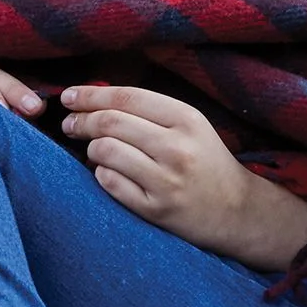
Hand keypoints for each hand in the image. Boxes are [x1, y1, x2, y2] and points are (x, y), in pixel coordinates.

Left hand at [59, 84, 306, 268]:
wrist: (239, 212)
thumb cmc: (207, 163)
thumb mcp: (190, 127)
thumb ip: (149, 110)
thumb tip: (94, 95)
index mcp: (187, 119)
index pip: (127, 97)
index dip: (90, 95)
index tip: (67, 97)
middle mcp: (177, 148)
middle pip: (110, 123)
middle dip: (80, 121)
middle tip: (69, 125)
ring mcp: (167, 180)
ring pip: (105, 152)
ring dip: (91, 150)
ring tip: (94, 152)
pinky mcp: (156, 209)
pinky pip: (109, 183)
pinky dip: (101, 175)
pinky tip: (107, 173)